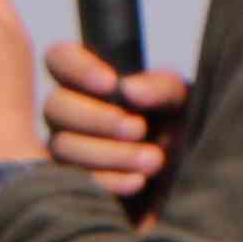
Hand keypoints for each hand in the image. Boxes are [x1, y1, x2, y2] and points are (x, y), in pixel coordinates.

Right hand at [46, 45, 193, 202]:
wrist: (187, 176)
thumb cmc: (178, 128)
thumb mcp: (180, 100)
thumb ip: (160, 87)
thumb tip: (128, 89)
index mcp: (89, 81)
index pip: (60, 59)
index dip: (77, 68)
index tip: (111, 84)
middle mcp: (68, 113)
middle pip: (55, 106)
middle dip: (97, 118)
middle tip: (138, 129)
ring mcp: (64, 149)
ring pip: (62, 146)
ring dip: (109, 153)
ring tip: (152, 160)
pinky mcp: (69, 183)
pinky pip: (73, 182)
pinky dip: (108, 181)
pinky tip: (138, 181)